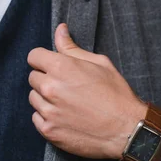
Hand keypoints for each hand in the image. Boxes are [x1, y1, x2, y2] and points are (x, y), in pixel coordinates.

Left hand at [27, 23, 146, 159]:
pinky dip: (46, 117)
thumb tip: (60, 29)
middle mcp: (50, 88)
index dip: (43, 59)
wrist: (128, 130)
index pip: (33, 56)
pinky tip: (64, 116)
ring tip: (66, 102)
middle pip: (33, 77)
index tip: (51, 65)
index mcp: (61, 67)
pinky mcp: (49, 131)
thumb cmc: (116, 94)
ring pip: (33, 98)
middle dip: (46, 78)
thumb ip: (72, 47)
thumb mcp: (98, 63)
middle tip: (65, 85)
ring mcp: (48, 111)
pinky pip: (36, 118)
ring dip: (45, 98)